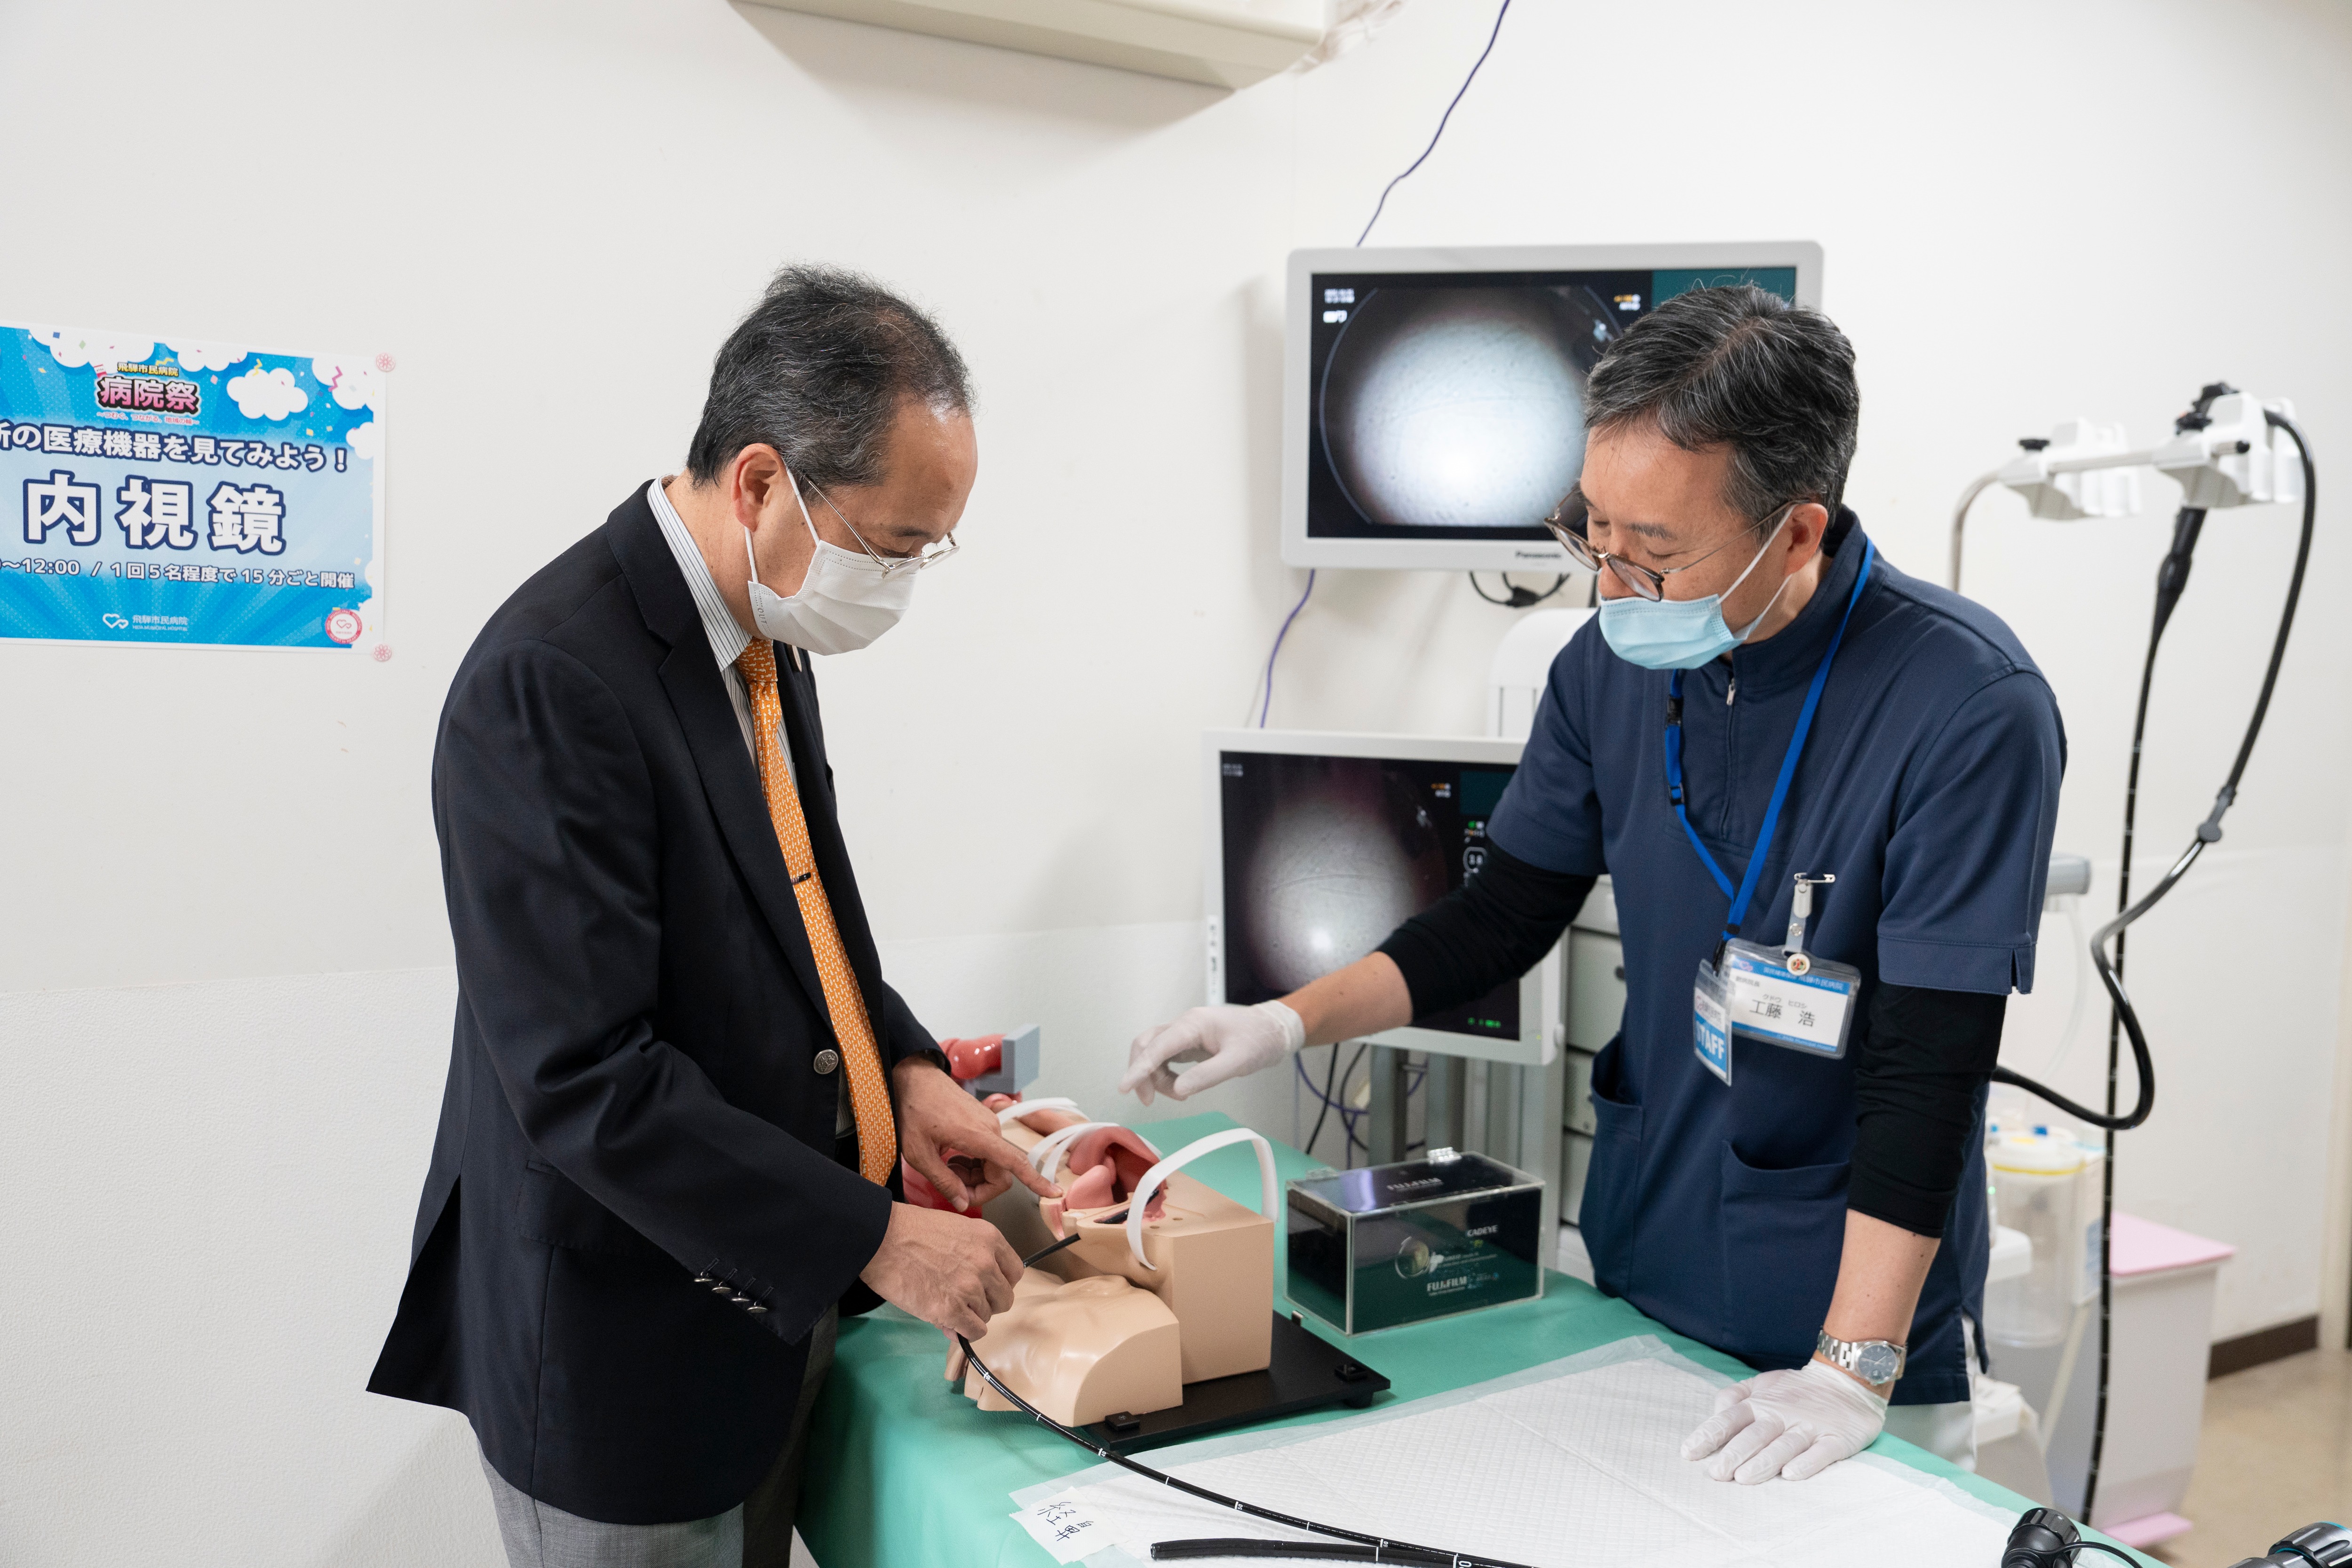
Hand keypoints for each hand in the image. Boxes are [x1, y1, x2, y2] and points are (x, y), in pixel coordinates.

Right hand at [858, 1200, 1025, 1342]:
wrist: (880, 1238)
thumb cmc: (910, 1230)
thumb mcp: (954, 1230)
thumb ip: (973, 1258)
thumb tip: (979, 1292)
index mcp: (989, 1238)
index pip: (1015, 1272)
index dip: (1000, 1282)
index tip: (988, 1287)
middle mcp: (985, 1262)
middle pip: (1005, 1298)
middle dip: (988, 1302)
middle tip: (967, 1300)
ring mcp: (969, 1287)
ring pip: (987, 1316)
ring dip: (971, 1315)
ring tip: (948, 1304)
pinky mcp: (950, 1310)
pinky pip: (974, 1331)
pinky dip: (964, 1331)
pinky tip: (949, 1322)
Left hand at [891, 1059, 1060, 1210]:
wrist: (915, 1079)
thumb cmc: (914, 1112)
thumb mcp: (919, 1154)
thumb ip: (943, 1181)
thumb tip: (963, 1204)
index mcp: (980, 1137)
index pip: (1016, 1164)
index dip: (1036, 1181)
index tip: (1054, 1193)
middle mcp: (991, 1130)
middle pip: (1001, 1173)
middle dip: (980, 1187)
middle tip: (952, 1186)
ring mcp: (989, 1124)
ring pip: (994, 1164)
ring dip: (975, 1175)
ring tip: (947, 1168)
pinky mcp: (984, 1122)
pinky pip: (989, 1152)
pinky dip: (975, 1162)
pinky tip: (953, 1157)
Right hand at [1117, 1001, 1303, 1104]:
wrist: (1274, 1029)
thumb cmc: (1259, 1039)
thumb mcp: (1238, 1061)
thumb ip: (1207, 1075)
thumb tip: (1178, 1090)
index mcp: (1193, 1024)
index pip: (1157, 1046)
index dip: (1139, 1068)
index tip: (1124, 1088)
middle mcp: (1184, 1024)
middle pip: (1147, 1045)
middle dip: (1142, 1073)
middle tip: (1148, 1100)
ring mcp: (1185, 1032)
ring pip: (1154, 1051)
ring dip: (1154, 1076)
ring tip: (1175, 1095)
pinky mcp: (1189, 1042)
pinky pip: (1166, 1056)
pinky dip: (1164, 1074)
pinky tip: (1178, 1087)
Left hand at [1679, 1360, 1888, 1482]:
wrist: (1847, 1380)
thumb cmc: (1797, 1389)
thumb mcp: (1763, 1384)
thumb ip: (1736, 1396)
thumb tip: (1715, 1412)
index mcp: (1761, 1403)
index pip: (1730, 1419)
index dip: (1709, 1434)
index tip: (1689, 1453)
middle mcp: (1782, 1415)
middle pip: (1755, 1435)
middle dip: (1734, 1454)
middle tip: (1716, 1473)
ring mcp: (1810, 1426)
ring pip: (1784, 1445)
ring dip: (1764, 1461)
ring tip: (1745, 1478)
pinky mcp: (1836, 1438)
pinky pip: (1822, 1452)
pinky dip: (1807, 1463)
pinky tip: (1791, 1474)